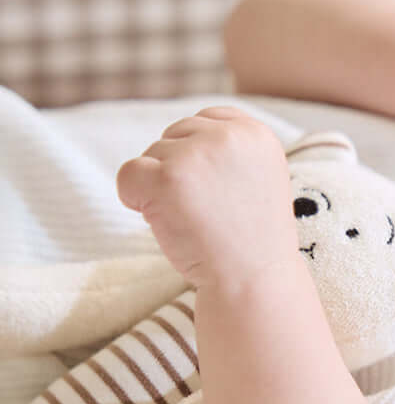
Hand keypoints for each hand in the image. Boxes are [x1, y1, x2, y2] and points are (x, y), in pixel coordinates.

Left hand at [117, 107, 298, 288]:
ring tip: (197, 222)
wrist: (253, 283)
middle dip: (181, 171)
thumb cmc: (252, 242)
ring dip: (162, 190)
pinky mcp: (166, 178)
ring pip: (152, 156)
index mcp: (256, 134)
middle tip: (208, 212)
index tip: (217, 192)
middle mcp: (228, 136)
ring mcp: (196, 155)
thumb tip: (180, 139)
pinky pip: (128, 176)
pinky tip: (167, 223)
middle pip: (176, 135)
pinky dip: (135, 200)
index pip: (206, 120)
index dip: (201, 157)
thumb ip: (228, 152)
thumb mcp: (257, 181)